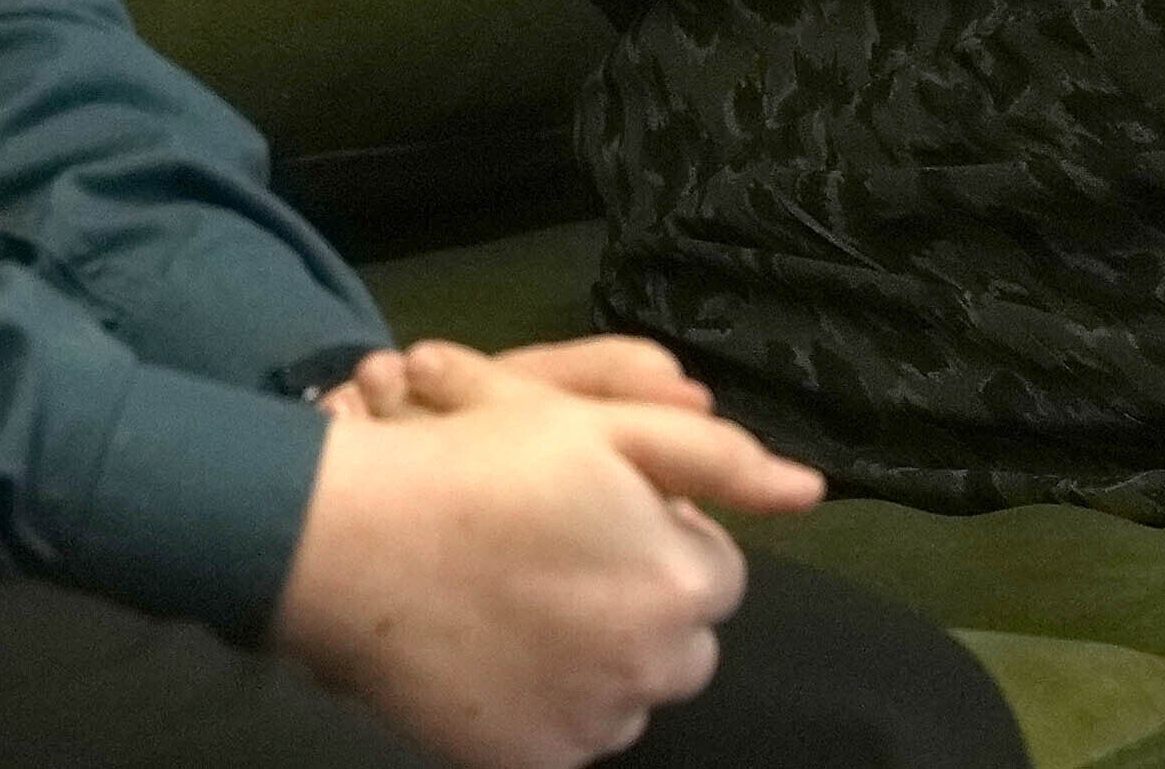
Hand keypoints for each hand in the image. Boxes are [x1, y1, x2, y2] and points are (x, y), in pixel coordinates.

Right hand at [272, 343, 821, 768]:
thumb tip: (811, 493)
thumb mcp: (604, 428)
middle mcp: (652, 669)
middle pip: (681, 643)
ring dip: (600, 658)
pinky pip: (569, 736)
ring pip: (628, 694)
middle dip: (642, 604)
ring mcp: (590, 725)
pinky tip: (499, 652)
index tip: (598, 515)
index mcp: (681, 583)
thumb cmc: (481, 465)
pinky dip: (549, 704)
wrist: (353, 543)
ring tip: (525, 602)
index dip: (661, 537)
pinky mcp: (531, 764)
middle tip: (561, 561)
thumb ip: (717, 459)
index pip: (718, 572)